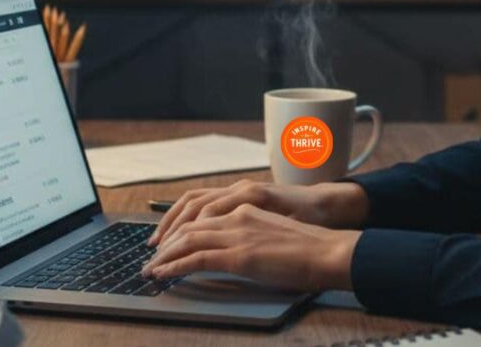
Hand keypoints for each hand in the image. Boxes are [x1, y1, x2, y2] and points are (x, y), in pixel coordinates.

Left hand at [141, 203, 360, 291]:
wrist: (329, 251)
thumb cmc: (309, 248)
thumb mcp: (274, 233)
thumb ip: (251, 236)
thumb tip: (234, 253)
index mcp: (246, 206)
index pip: (201, 212)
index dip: (179, 227)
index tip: (167, 241)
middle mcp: (238, 215)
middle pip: (189, 224)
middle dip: (166, 241)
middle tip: (152, 257)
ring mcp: (238, 234)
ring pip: (188, 239)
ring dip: (165, 255)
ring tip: (151, 268)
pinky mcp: (240, 255)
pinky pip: (197, 259)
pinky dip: (175, 267)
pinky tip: (164, 274)